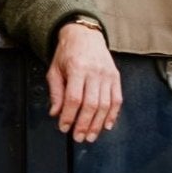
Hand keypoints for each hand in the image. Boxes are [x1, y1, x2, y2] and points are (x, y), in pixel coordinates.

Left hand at [47, 24, 120, 142]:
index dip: (69, 116)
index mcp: (77, 68)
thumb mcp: (54, 69)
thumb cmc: (68, 52)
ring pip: (105, 104)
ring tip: (90, 136)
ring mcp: (107, 74)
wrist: (85, 34)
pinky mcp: (115, 77)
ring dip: (98, 124)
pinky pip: (117, 99)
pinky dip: (113, 115)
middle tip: (78, 137)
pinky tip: (107, 125)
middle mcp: (94, 72)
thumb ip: (56, 92)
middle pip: (91, 104)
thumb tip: (56, 113)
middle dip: (84, 124)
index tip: (64, 127)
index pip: (74, 98)